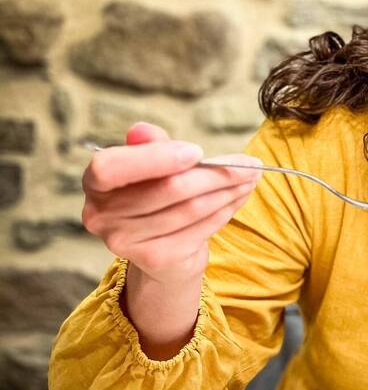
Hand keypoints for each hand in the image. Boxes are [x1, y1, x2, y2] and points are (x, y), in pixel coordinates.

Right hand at [81, 122, 261, 284]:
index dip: (154, 158)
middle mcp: (102, 216)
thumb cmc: (156, 197)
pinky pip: (200, 228)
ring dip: (228, 190)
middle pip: (167, 189)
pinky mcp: (155, 258)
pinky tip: (239, 198)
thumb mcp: (152, 166)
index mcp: (96, 184)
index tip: (197, 151)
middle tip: (249, 164)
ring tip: (250, 177)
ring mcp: (127, 242)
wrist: (162, 253)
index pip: (110, 167)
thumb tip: (142, 130)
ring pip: (190, 209)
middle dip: (215, 173)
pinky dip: (226, 211)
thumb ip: (150, 146)